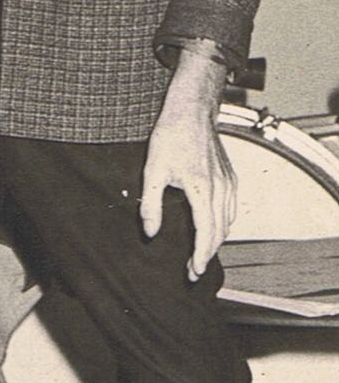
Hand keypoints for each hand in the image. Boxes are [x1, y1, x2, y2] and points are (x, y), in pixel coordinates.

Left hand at [140, 76, 236, 280]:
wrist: (191, 111)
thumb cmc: (170, 137)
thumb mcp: (152, 170)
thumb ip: (151, 204)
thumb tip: (150, 232)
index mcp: (201, 189)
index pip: (206, 232)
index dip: (200, 255)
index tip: (193, 271)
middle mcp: (220, 188)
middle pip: (219, 232)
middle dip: (207, 254)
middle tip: (194, 271)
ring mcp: (228, 182)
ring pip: (227, 222)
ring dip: (216, 241)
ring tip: (201, 255)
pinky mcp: (230, 177)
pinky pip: (231, 209)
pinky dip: (223, 225)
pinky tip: (212, 229)